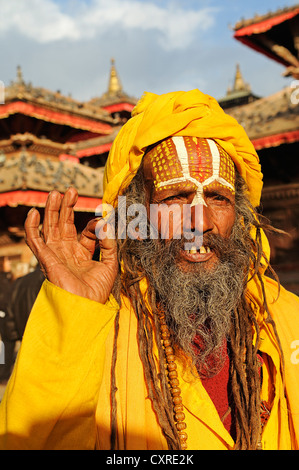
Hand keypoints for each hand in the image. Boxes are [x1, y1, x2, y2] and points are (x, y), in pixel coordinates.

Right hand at [24, 187, 117, 303]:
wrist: (86, 307)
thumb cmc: (98, 292)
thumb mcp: (110, 264)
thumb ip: (110, 244)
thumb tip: (106, 224)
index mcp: (83, 254)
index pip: (86, 233)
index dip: (94, 225)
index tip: (102, 222)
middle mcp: (67, 252)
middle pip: (64, 225)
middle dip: (67, 207)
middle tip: (71, 190)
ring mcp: (56, 255)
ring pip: (50, 228)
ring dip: (52, 210)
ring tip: (56, 193)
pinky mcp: (46, 259)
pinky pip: (35, 241)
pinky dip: (32, 227)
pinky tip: (34, 213)